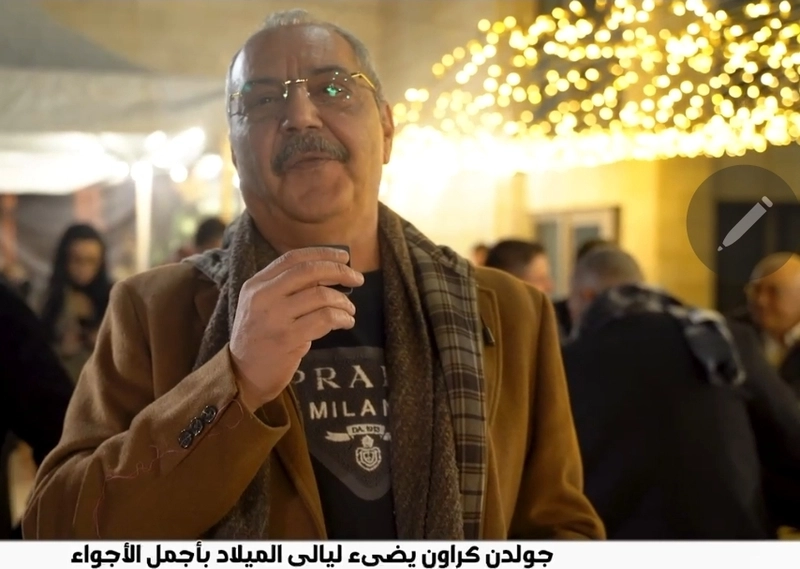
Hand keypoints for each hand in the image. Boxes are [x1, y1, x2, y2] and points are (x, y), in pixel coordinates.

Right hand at [228, 247, 363, 411]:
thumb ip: (288, 288)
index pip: (293, 258)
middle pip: (309, 271)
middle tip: (358, 279)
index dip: (322, 253)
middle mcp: (262, 296)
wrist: (242, 375)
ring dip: (343, 301)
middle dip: (339, 271)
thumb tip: (329, 273)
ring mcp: (274, 318)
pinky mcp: (287, 339)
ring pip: (320, 295)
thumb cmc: (261, 338)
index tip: (344, 256)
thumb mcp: (264, 306)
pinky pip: (325, 319)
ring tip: (349, 310)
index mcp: (256, 284)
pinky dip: (342, 318)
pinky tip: (346, 322)